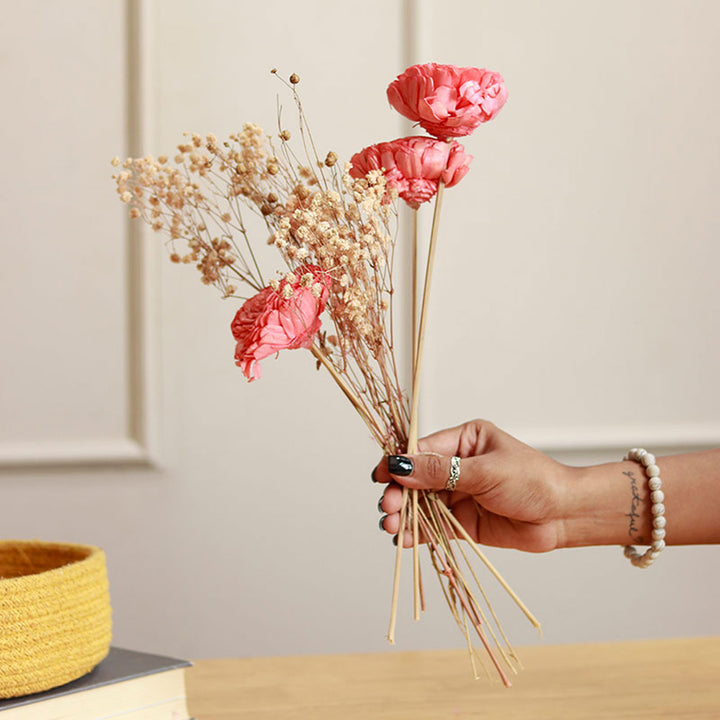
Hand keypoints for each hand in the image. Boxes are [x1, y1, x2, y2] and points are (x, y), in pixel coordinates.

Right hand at [374, 419, 570, 551]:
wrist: (564, 516)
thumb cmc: (533, 481)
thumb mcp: (485, 471)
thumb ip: (441, 472)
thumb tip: (401, 465)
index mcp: (464, 441)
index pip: (422, 449)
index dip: (399, 462)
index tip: (380, 475)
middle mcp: (458, 466)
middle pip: (416, 479)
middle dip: (399, 493)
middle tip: (389, 508)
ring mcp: (459, 495)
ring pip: (421, 504)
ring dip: (404, 515)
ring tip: (391, 527)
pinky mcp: (463, 522)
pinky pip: (433, 526)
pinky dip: (416, 533)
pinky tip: (404, 540)